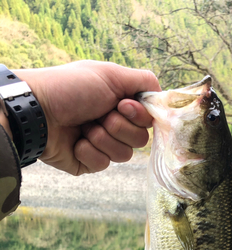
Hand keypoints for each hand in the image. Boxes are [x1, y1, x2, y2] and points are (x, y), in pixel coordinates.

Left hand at [15, 61, 159, 174]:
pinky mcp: (88, 162)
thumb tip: (163, 95)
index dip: (139, 116)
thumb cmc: (71, 88)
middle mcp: (114, 124)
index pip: (148, 120)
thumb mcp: (110, 74)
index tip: (121, 105)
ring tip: (84, 128)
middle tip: (99, 116)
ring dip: (103, 139)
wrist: (39, 111)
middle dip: (119, 128)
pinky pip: (103, 164)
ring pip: (124, 155)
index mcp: (120, 104)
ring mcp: (102, 145)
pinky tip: (75, 141)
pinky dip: (89, 151)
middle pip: (141, 140)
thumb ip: (143, 81)